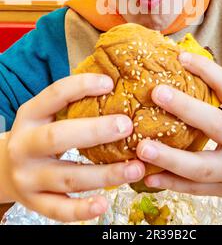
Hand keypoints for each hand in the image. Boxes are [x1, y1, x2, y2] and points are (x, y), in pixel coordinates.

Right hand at [3, 74, 144, 221]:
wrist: (3, 168)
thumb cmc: (38, 133)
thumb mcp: (45, 113)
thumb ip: (72, 103)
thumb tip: (116, 87)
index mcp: (29, 115)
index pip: (55, 95)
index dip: (81, 86)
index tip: (110, 83)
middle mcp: (24, 146)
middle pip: (58, 138)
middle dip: (95, 132)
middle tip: (127, 126)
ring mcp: (28, 177)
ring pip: (68, 178)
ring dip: (105, 175)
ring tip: (136, 168)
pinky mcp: (34, 202)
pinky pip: (59, 210)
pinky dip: (82, 210)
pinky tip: (103, 204)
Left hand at [137, 52, 221, 201]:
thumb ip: (218, 95)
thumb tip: (180, 63)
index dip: (207, 70)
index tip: (181, 57)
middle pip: (216, 125)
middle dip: (186, 108)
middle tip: (157, 93)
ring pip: (201, 166)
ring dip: (170, 157)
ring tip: (142, 147)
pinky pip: (193, 189)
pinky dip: (170, 183)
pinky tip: (147, 175)